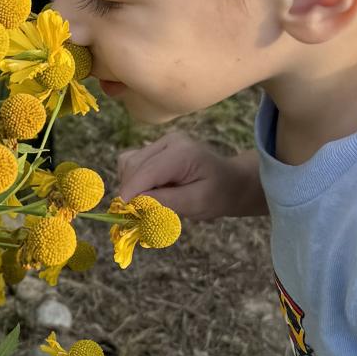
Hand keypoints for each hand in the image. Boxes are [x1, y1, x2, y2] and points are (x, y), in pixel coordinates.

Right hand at [116, 135, 264, 220]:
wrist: (231, 182)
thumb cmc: (219, 194)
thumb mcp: (197, 203)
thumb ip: (166, 202)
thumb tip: (134, 202)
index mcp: (182, 153)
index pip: (145, 171)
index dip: (130, 193)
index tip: (124, 214)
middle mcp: (169, 141)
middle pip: (132, 165)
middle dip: (130, 191)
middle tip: (140, 213)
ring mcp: (162, 142)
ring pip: (128, 163)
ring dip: (131, 185)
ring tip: (150, 200)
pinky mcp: (156, 147)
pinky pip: (132, 162)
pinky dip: (134, 179)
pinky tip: (149, 190)